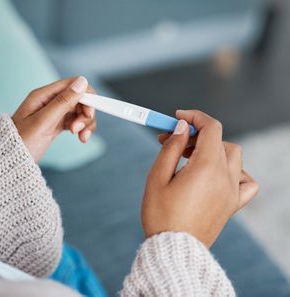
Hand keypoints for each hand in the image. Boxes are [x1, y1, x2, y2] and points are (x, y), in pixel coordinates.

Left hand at [12, 76, 96, 161]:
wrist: (9, 163)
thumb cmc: (21, 143)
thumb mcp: (43, 122)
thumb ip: (63, 102)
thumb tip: (82, 81)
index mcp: (43, 95)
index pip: (73, 84)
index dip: (86, 97)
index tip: (88, 114)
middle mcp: (48, 101)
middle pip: (79, 98)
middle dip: (85, 113)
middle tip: (80, 130)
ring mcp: (53, 113)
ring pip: (79, 111)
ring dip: (85, 123)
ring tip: (81, 138)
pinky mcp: (55, 125)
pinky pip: (75, 121)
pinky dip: (81, 129)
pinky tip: (81, 138)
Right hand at [142, 110, 258, 246]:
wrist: (173, 249)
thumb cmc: (161, 214)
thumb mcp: (157, 177)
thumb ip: (171, 147)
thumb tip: (183, 126)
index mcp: (206, 167)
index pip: (211, 127)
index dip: (194, 117)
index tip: (177, 117)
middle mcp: (225, 177)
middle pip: (218, 140)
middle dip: (196, 135)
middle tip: (172, 141)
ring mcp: (232, 191)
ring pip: (233, 155)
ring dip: (213, 149)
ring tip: (190, 158)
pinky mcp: (233, 204)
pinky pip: (245, 180)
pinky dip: (234, 170)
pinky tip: (217, 175)